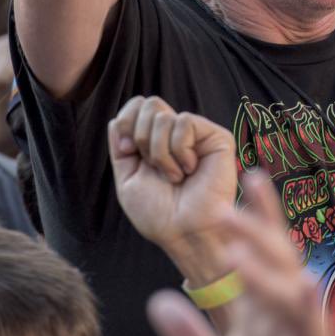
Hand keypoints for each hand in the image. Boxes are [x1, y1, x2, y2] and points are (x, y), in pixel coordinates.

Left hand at [108, 97, 236, 260]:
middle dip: (141, 138)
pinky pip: (184, 123)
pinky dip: (179, 152)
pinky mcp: (216, 137)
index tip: (128, 152)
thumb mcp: (127, 178)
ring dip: (160, 154)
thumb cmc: (158, 213)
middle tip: (154, 168)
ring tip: (175, 176)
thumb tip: (117, 119)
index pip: (137, 105)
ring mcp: (197, 134)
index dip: (126, 122)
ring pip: (163, 117)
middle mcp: (176, 133)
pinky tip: (190, 169)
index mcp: (156, 140)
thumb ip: (120, 147)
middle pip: (149, 104)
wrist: (182, 231)